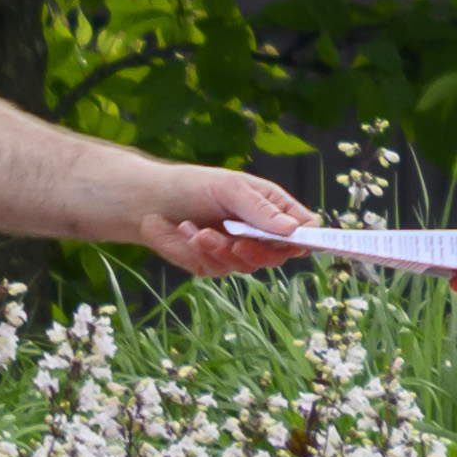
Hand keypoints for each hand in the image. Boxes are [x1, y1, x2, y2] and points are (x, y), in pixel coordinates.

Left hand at [111, 162, 319, 276]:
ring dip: (222, 250)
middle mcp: (260, 232)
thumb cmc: (194, 186)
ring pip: (248, 265)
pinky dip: (203, 252)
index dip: (307, 238)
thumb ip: (260, 210)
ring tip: (200, 232)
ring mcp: (239, 251)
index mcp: (272, 208)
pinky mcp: (215, 265)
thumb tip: (292, 230)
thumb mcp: (230, 189)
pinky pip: (220, 269)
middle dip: (258, 251)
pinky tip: (187, 233)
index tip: (296, 244)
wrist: (149, 203)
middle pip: (280, 255)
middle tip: (237, 242)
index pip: (304, 228)